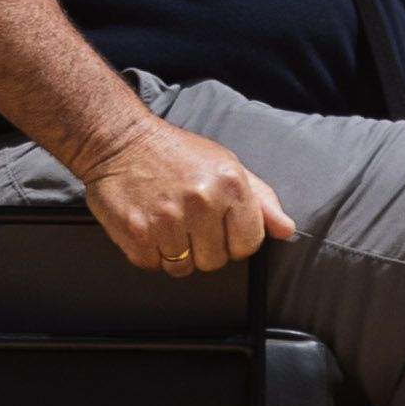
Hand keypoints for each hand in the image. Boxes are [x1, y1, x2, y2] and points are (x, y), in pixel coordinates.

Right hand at [80, 112, 297, 279]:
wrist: (118, 139)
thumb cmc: (175, 152)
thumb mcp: (225, 165)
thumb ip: (260, 199)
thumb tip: (286, 230)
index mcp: (229, 184)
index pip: (249, 243)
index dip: (233, 240)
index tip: (217, 226)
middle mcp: (202, 201)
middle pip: (215, 261)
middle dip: (202, 247)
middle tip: (186, 221)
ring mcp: (168, 219)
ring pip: (183, 267)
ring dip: (174, 252)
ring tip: (165, 222)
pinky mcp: (137, 232)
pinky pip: (152, 264)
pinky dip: (148, 252)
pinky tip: (146, 226)